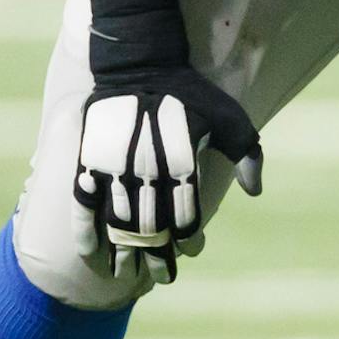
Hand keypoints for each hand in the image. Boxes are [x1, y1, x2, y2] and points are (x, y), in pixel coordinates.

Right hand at [73, 70, 261, 284]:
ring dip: (124, 255)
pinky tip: (92, 253)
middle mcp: (148, 175)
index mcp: (182, 167)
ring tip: (128, 273)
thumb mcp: (230, 116)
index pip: (185, 222)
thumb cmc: (190, 91)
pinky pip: (83, 206)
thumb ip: (248, 153)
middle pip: (152, 233)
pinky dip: (85, 232)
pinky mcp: (88, 161)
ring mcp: (114, 169)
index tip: (192, 250)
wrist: (139, 61)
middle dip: (158, 260)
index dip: (189, 242)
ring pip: (118, 227)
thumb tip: (255, 191)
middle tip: (164, 276)